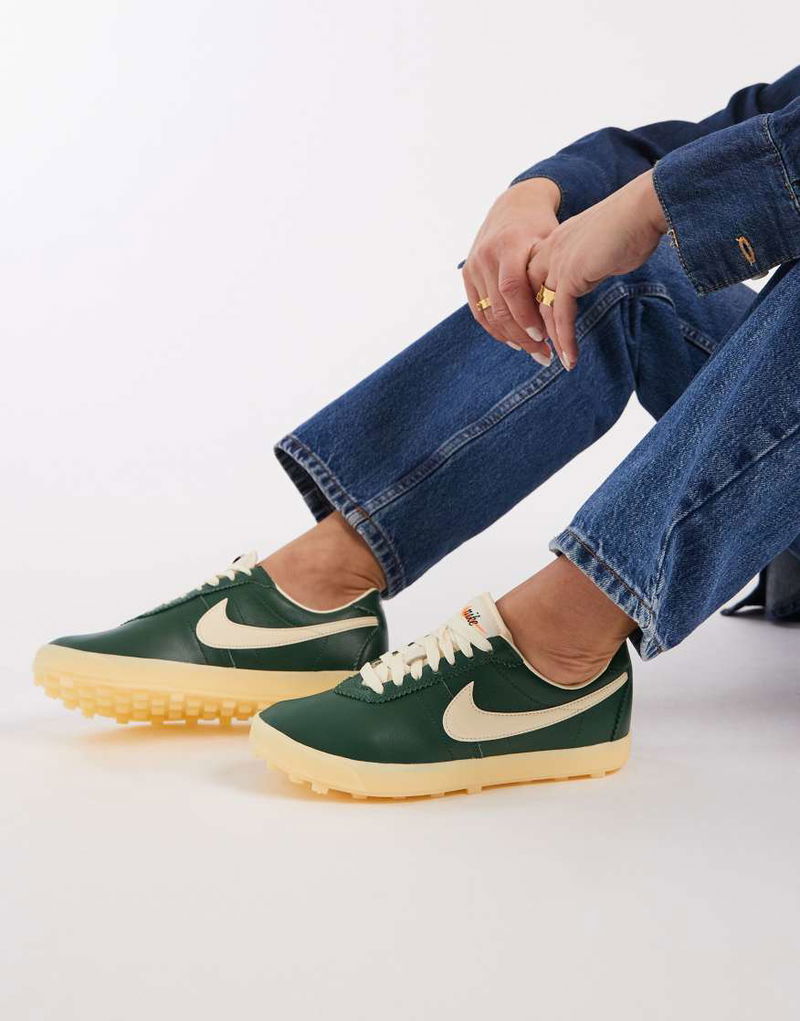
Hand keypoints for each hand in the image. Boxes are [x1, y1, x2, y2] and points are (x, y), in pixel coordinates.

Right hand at [463, 177, 560, 362]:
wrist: (513, 206)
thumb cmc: (541, 228)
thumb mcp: (551, 242)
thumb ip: (552, 273)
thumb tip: (562, 314)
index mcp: (509, 244)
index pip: (512, 288)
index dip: (526, 316)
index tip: (544, 335)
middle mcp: (486, 255)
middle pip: (500, 307)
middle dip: (523, 335)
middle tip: (544, 354)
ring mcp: (473, 266)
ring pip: (489, 315)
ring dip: (511, 338)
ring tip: (533, 351)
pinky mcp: (467, 275)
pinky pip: (479, 312)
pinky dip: (496, 330)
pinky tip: (515, 341)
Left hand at [527, 169, 667, 369]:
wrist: (644, 208)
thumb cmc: (633, 225)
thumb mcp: (599, 248)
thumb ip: (586, 264)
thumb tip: (591, 277)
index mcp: (553, 242)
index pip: (532, 283)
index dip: (534, 310)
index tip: (541, 333)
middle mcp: (548, 251)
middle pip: (529, 299)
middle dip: (535, 329)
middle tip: (542, 353)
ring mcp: (556, 262)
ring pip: (543, 311)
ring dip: (551, 341)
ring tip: (559, 361)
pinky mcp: (570, 275)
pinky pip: (561, 316)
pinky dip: (565, 339)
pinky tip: (570, 358)